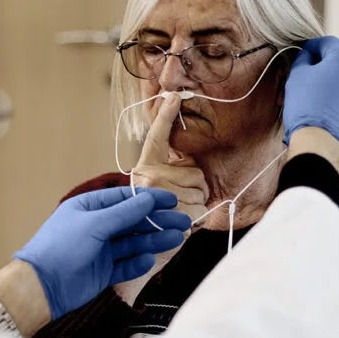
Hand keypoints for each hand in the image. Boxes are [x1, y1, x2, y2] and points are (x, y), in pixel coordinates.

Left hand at [14, 187, 190, 319]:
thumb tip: (149, 200)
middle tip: (182, 223)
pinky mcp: (103, 272)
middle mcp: (96, 227)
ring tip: (176, 239)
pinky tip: (149, 260)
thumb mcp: (94, 224)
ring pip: (133, 243)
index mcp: (89, 208)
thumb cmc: (62, 247)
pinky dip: (138, 263)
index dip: (149, 200)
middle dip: (157, 221)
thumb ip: (125, 213)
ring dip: (154, 241)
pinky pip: (125, 265)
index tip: (172, 201)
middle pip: (133, 222)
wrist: (41, 286)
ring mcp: (100, 250)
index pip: (125, 199)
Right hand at [134, 92, 208, 225]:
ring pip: (200, 193)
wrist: (137, 242)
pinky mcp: (166, 214)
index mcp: (147, 164)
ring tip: (177, 212)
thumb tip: (182, 144)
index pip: (157, 135)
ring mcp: (156, 195)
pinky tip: (179, 223)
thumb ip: (173, 167)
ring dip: (196, 207)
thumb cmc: (155, 210)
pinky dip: (196, 220)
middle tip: (179, 200)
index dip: (165, 114)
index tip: (174, 95)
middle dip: (197, 190)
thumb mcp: (160, 183)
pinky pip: (200, 211)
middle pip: (197, 174)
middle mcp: (147, 176)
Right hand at [283, 36, 338, 156]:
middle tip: (304, 78)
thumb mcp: (297, 76)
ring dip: (331, 85)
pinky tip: (324, 112)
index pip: (326, 43)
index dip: (311, 48)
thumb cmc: (307, 107)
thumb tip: (308, 57)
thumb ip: (303, 60)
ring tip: (313, 98)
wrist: (322, 144)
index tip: (301, 55)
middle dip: (322, 67)